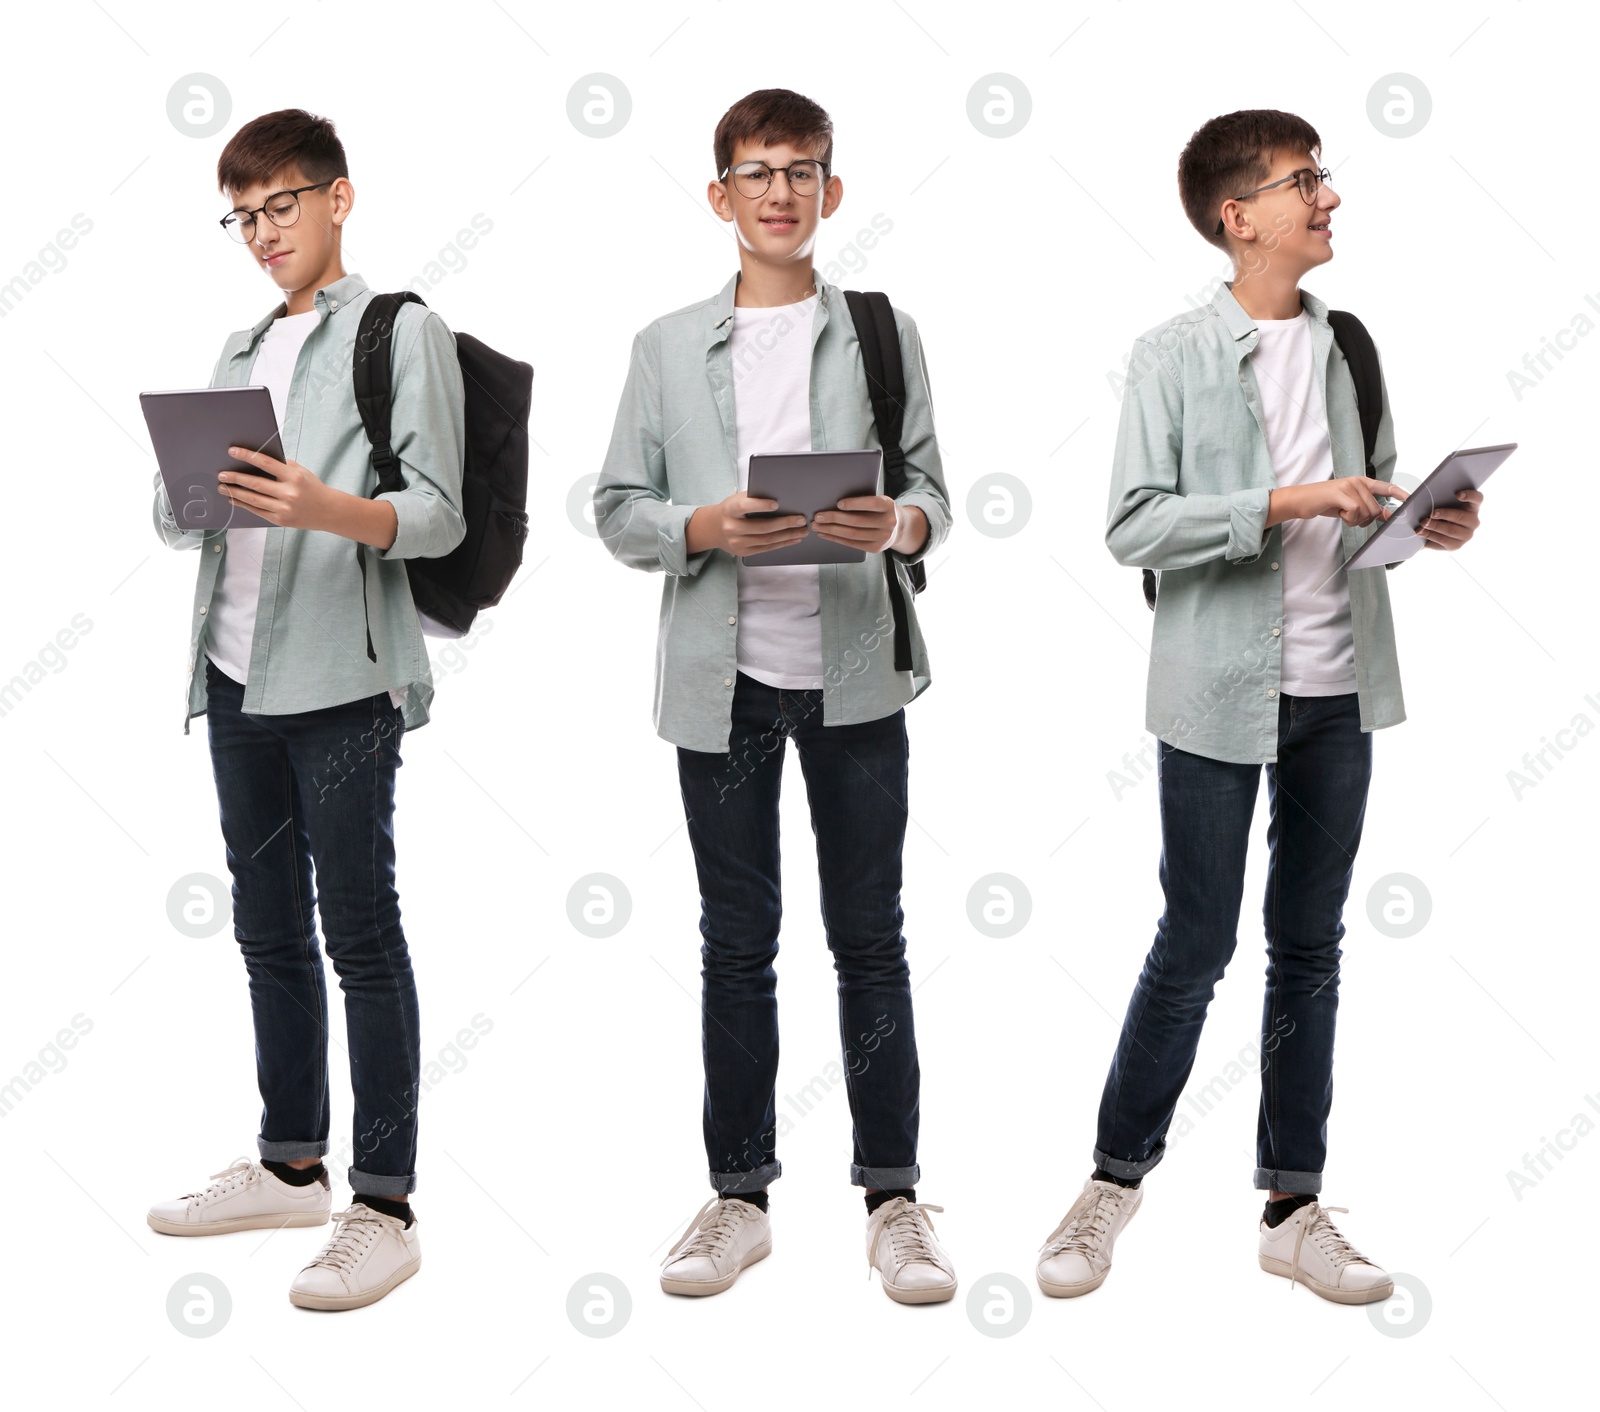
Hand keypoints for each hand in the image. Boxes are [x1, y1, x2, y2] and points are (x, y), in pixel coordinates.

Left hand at [220, 446, 338, 530]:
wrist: (329, 511)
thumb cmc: (313, 488)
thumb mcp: (302, 472)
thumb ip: (282, 466)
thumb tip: (256, 460)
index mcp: (294, 477)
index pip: (266, 463)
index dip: (247, 456)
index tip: (232, 451)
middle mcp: (289, 493)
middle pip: (255, 484)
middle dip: (235, 478)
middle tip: (221, 474)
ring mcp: (284, 508)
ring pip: (253, 499)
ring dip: (235, 492)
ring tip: (222, 487)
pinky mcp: (281, 520)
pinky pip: (257, 511)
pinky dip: (243, 505)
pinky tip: (233, 499)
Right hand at [692, 491, 808, 556]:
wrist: (714, 528)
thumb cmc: (731, 509)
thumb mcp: (737, 499)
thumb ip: (754, 498)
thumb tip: (782, 497)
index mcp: (730, 510)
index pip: (745, 507)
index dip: (760, 505)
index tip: (776, 503)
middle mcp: (732, 527)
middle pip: (762, 527)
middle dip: (785, 523)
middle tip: (801, 519)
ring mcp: (737, 542)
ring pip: (767, 540)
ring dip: (788, 535)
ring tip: (802, 530)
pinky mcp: (743, 552)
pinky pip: (766, 549)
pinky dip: (782, 543)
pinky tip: (793, 538)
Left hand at [813, 494, 926, 553]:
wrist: (899, 528)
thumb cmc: (881, 510)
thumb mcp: (878, 501)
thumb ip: (863, 500)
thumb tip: (834, 502)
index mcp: (888, 505)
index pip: (871, 504)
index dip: (854, 503)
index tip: (838, 503)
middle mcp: (888, 522)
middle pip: (857, 521)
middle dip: (834, 518)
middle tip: (818, 516)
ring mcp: (882, 537)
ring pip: (852, 534)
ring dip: (831, 530)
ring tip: (817, 526)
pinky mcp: (875, 548)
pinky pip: (852, 543)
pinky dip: (836, 538)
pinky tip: (825, 534)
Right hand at [1268, 476, 1408, 528]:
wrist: (1301, 500)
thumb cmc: (1325, 503)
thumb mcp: (1349, 505)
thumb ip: (1367, 508)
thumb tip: (1385, 515)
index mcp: (1361, 482)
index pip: (1386, 487)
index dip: (1400, 494)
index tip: (1410, 500)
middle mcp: (1357, 481)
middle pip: (1375, 509)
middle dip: (1364, 519)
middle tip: (1349, 516)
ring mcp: (1348, 486)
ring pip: (1365, 512)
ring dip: (1353, 520)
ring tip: (1342, 513)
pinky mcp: (1339, 493)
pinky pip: (1354, 511)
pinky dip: (1347, 518)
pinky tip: (1338, 513)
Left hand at [1414, 486, 1482, 550]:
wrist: (1434, 531)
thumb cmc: (1439, 512)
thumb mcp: (1441, 504)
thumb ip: (1439, 499)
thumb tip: (1421, 496)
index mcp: (1472, 507)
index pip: (1477, 498)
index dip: (1469, 495)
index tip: (1457, 494)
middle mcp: (1473, 521)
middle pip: (1461, 516)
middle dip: (1445, 514)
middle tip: (1431, 513)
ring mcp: (1467, 535)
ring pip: (1451, 530)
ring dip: (1435, 526)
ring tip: (1422, 523)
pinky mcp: (1456, 546)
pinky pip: (1443, 541)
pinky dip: (1430, 536)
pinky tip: (1421, 532)